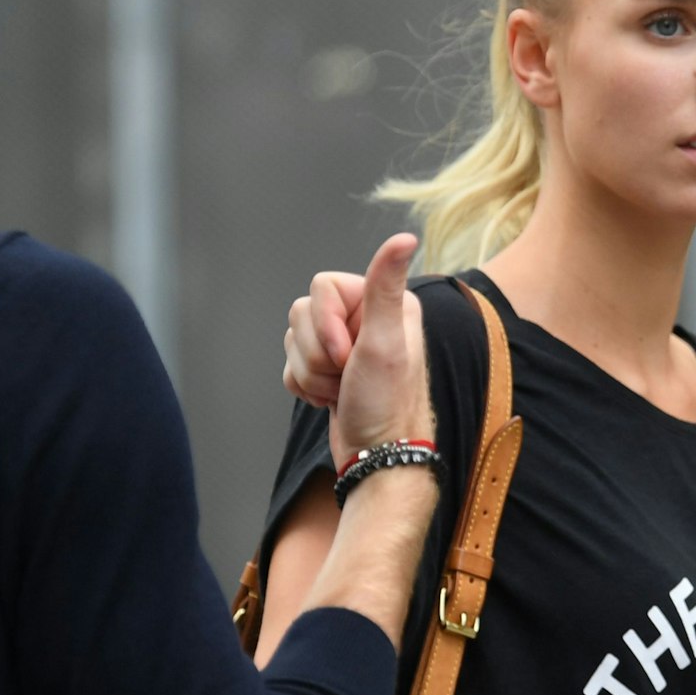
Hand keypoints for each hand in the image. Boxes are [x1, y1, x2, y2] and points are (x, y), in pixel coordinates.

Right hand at [301, 234, 431, 469]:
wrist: (376, 457)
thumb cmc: (386, 403)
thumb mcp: (385, 341)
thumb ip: (385, 285)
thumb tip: (405, 237)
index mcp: (382, 302)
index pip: (321, 287)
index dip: (325, 324)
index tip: (347, 354)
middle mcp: (364, 319)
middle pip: (302, 315)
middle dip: (318, 354)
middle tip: (347, 375)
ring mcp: (344, 345)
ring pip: (293, 341)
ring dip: (311, 374)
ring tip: (341, 391)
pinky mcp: (326, 370)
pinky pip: (290, 365)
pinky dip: (304, 386)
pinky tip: (331, 399)